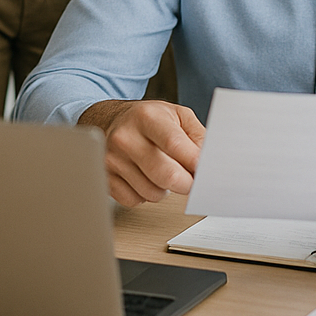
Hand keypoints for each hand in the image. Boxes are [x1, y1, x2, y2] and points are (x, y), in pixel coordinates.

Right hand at [79, 99, 204, 206]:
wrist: (108, 119)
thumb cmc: (147, 119)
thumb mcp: (177, 115)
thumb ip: (199, 137)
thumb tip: (212, 163)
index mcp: (147, 117)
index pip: (175, 144)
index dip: (195, 163)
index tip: (205, 172)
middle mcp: (125, 137)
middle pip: (164, 174)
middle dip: (186, 184)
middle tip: (191, 181)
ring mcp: (112, 158)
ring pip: (151, 192)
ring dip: (164, 189)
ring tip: (162, 171)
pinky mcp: (104, 176)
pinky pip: (134, 200)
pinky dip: (144, 195)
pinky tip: (144, 178)